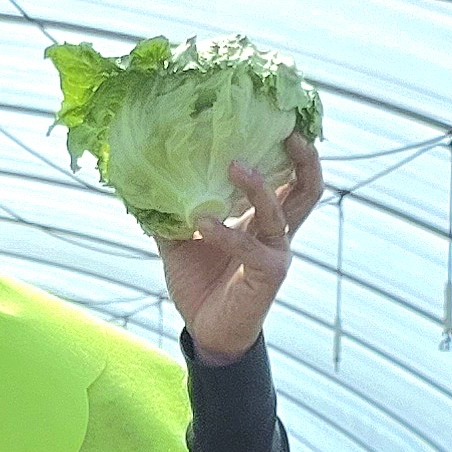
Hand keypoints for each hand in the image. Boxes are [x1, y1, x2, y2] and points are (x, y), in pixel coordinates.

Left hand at [159, 134, 321, 365]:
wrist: (206, 333)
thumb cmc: (200, 284)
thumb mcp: (180, 241)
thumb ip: (170, 212)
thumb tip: (144, 179)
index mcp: (263, 219)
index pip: (289, 178)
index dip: (293, 151)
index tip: (282, 119)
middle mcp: (277, 232)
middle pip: (307, 190)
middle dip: (305, 159)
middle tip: (290, 131)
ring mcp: (276, 254)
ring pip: (281, 213)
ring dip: (259, 187)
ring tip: (235, 165)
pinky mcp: (268, 276)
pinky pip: (250, 247)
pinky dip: (225, 232)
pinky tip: (201, 221)